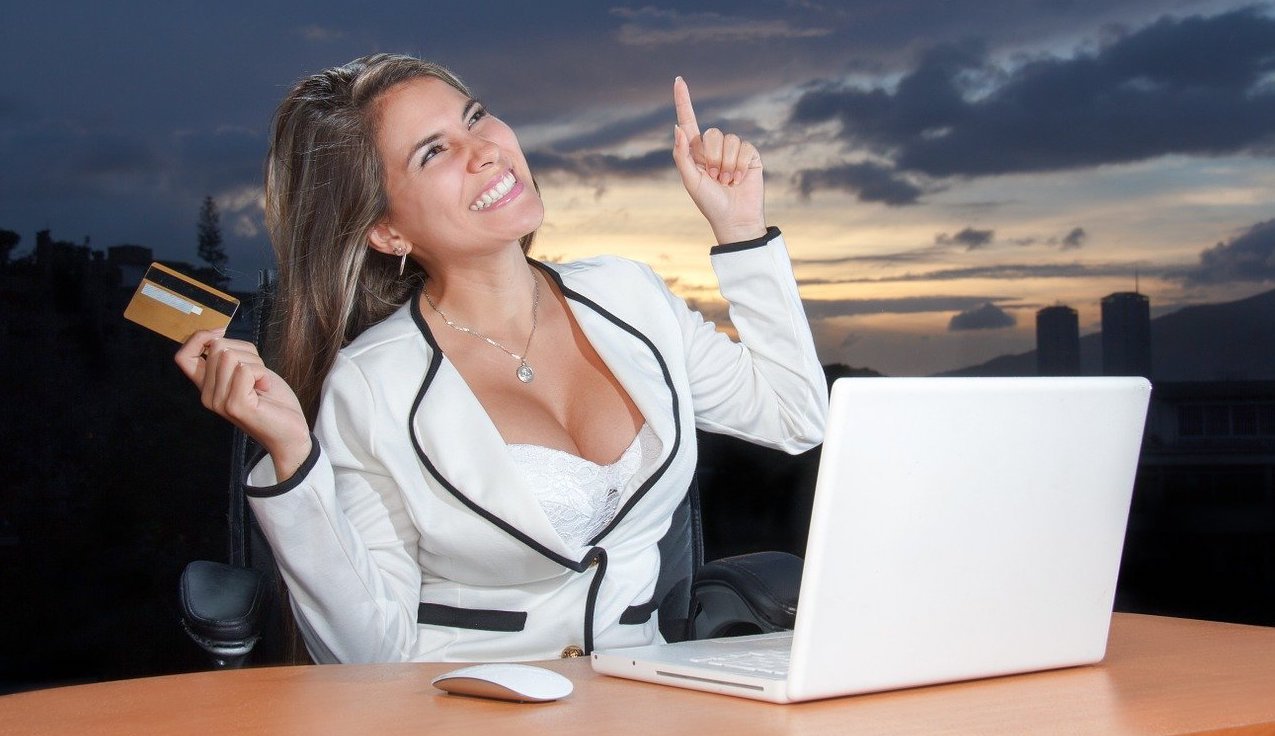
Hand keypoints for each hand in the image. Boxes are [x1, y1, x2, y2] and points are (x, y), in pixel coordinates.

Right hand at [175, 329, 311, 480]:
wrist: (289, 432)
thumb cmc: (272, 401)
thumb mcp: (248, 372)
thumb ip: (229, 358)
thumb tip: (217, 333)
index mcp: (207, 387)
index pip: (183, 356)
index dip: (199, 337)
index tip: (222, 333)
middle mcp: (208, 396)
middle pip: (218, 347)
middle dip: (246, 352)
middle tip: (258, 374)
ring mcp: (220, 402)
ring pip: (231, 355)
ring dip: (255, 363)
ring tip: (261, 382)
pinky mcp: (235, 405)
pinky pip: (245, 369)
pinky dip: (261, 373)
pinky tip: (264, 388)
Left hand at [672, 76, 766, 244]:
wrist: (735, 219)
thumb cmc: (710, 203)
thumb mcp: (690, 181)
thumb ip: (682, 155)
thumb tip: (678, 127)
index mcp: (695, 152)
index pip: (689, 120)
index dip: (684, 100)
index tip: (678, 80)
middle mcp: (714, 148)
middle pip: (712, 133)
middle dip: (713, 157)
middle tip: (714, 177)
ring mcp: (733, 151)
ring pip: (730, 140)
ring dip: (727, 164)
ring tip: (727, 181)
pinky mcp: (750, 156)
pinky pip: (745, 147)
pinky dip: (741, 165)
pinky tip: (740, 179)